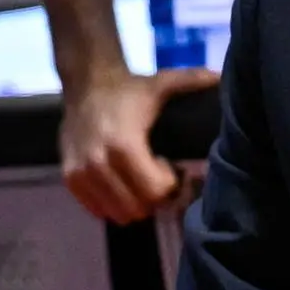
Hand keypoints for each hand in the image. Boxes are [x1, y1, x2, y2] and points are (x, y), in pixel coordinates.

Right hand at [57, 58, 219, 223]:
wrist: (85, 82)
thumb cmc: (128, 88)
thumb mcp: (161, 83)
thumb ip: (192, 80)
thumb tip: (220, 76)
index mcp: (124, 145)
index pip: (154, 191)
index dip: (169, 185)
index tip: (169, 167)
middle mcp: (99, 163)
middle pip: (138, 208)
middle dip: (153, 197)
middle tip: (155, 175)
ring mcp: (80, 173)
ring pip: (118, 214)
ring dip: (133, 202)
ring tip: (136, 178)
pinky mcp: (69, 178)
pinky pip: (97, 210)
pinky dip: (112, 203)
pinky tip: (118, 181)